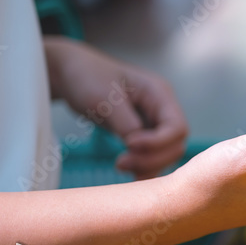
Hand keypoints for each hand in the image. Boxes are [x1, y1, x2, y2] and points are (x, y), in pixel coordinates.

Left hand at [44, 38, 188, 179]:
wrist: (69, 73)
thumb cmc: (86, 76)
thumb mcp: (103, 98)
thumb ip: (125, 123)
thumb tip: (137, 146)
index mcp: (159, 93)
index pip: (176, 127)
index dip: (157, 142)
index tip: (128, 145)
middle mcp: (162, 109)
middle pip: (175, 144)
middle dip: (151, 158)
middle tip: (120, 163)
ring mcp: (154, 122)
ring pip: (166, 153)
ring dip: (147, 165)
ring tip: (120, 166)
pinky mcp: (142, 133)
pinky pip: (152, 155)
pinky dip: (143, 167)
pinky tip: (127, 172)